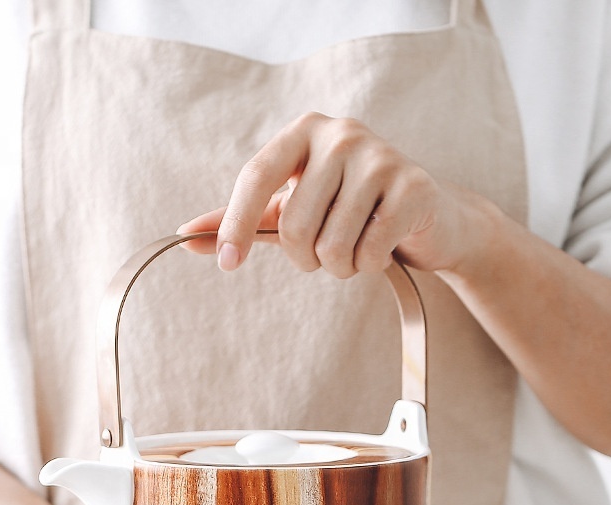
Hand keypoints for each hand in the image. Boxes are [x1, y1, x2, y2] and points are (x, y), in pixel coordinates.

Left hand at [178, 112, 494, 278]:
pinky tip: (381, 248)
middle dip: (305, 259)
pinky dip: (369, 265)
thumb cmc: (347, 210)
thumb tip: (185, 235)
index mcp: (304, 132)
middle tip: (323, 255)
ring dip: (339, 267)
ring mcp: (381, 157)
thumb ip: (242, 219)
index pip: (256, 177)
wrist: (425, 215)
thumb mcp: (291, 209)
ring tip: (355, 250)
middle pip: (295, 224)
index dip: (235, 224)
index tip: (228, 263)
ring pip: (333, 245)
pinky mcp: (414, 187)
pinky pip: (370, 251)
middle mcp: (341, 134)